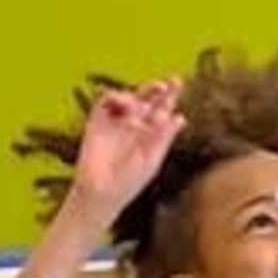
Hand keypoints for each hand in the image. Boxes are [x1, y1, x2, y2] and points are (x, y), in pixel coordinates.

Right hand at [63, 78, 182, 233]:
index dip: (171, 95)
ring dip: (138, 93)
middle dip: (157, 88)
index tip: (177, 83)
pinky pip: (106, 101)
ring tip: (141, 104)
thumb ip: (163, 138)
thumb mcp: (152, 160)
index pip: (163, 108)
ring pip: (130, 96)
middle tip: (164, 85)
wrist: (101, 194)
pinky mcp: (97, 122)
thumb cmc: (130, 182)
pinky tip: (124, 104)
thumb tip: (180, 117)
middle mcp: (135, 124)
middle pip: (148, 98)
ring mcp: (116, 122)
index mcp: (151, 132)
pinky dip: (115, 97)